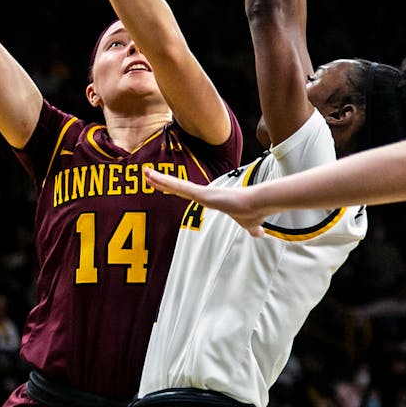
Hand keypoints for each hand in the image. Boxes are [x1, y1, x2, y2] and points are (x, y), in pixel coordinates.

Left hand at [144, 169, 267, 234]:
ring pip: (176, 185)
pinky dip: (167, 182)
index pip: (187, 193)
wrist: (259, 206)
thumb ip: (252, 228)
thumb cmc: (254, 213)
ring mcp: (202, 193)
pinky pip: (181, 187)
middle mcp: (204, 194)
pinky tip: (155, 178)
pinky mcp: (202, 193)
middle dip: (162, 181)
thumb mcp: (250, 224)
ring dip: (160, 179)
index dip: (175, 189)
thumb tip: (260, 234)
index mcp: (210, 199)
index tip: (163, 185)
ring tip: (145, 173)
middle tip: (147, 174)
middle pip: (178, 187)